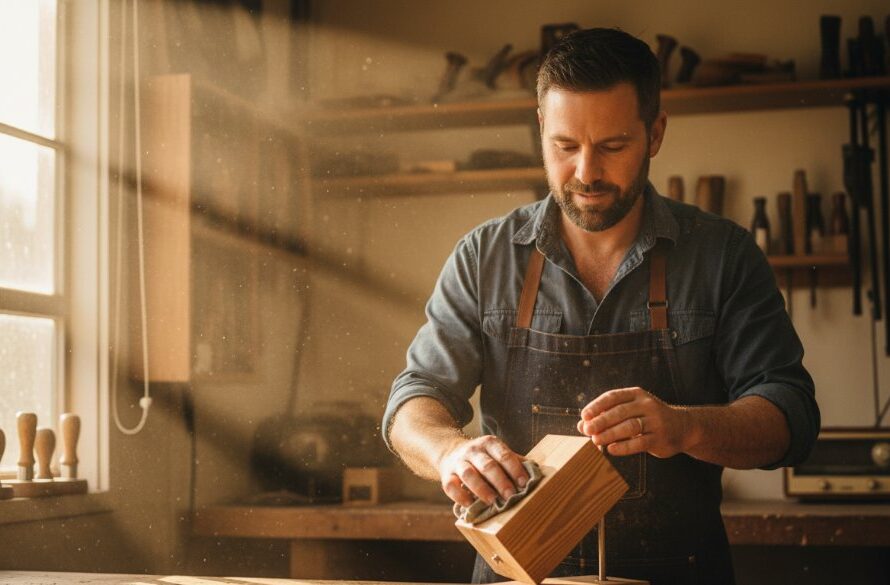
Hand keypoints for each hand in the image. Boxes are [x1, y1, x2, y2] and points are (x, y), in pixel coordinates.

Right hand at [437, 435, 528, 507]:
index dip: (515, 469)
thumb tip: (537, 473)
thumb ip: (514, 461)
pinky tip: (471, 505)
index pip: (504, 455)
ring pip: (468, 474)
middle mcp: (473, 451)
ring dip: (482, 489)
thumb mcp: (497, 453)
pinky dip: (460, 496)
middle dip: (500, 482)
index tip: (524, 483)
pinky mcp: (446, 475)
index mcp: (489, 443)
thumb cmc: (483, 457)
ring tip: (492, 502)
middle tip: (511, 496)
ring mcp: (458, 462)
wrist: (450, 451)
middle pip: (487, 465)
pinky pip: (451, 486)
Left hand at [576, 387, 690, 458]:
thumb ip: (606, 416)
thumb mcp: (630, 412)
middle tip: (586, 430)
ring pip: (629, 426)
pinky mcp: (660, 438)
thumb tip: (581, 425)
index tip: (583, 416)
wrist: (683, 427)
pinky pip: (639, 443)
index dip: (597, 406)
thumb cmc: (649, 419)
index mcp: (637, 395)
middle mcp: (647, 405)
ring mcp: (655, 421)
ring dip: (610, 434)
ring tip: (596, 440)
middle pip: (620, 412)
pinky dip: (623, 447)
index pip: (613, 397)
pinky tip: (611, 450)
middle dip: (601, 421)